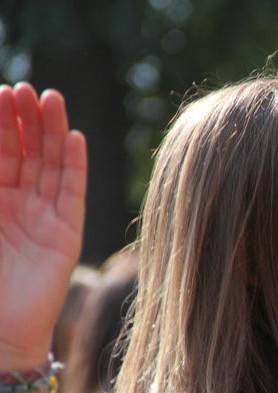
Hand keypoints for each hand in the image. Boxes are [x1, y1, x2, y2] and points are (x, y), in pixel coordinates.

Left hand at [0, 83, 85, 366]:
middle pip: (26, 152)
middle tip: (24, 87)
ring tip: (50, 99)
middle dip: (25, 119)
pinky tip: (73, 137)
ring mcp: (45, 218)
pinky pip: (72, 193)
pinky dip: (75, 165)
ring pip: (51, 165)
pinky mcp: (67, 234)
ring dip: (52, 132)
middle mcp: (18, 204)